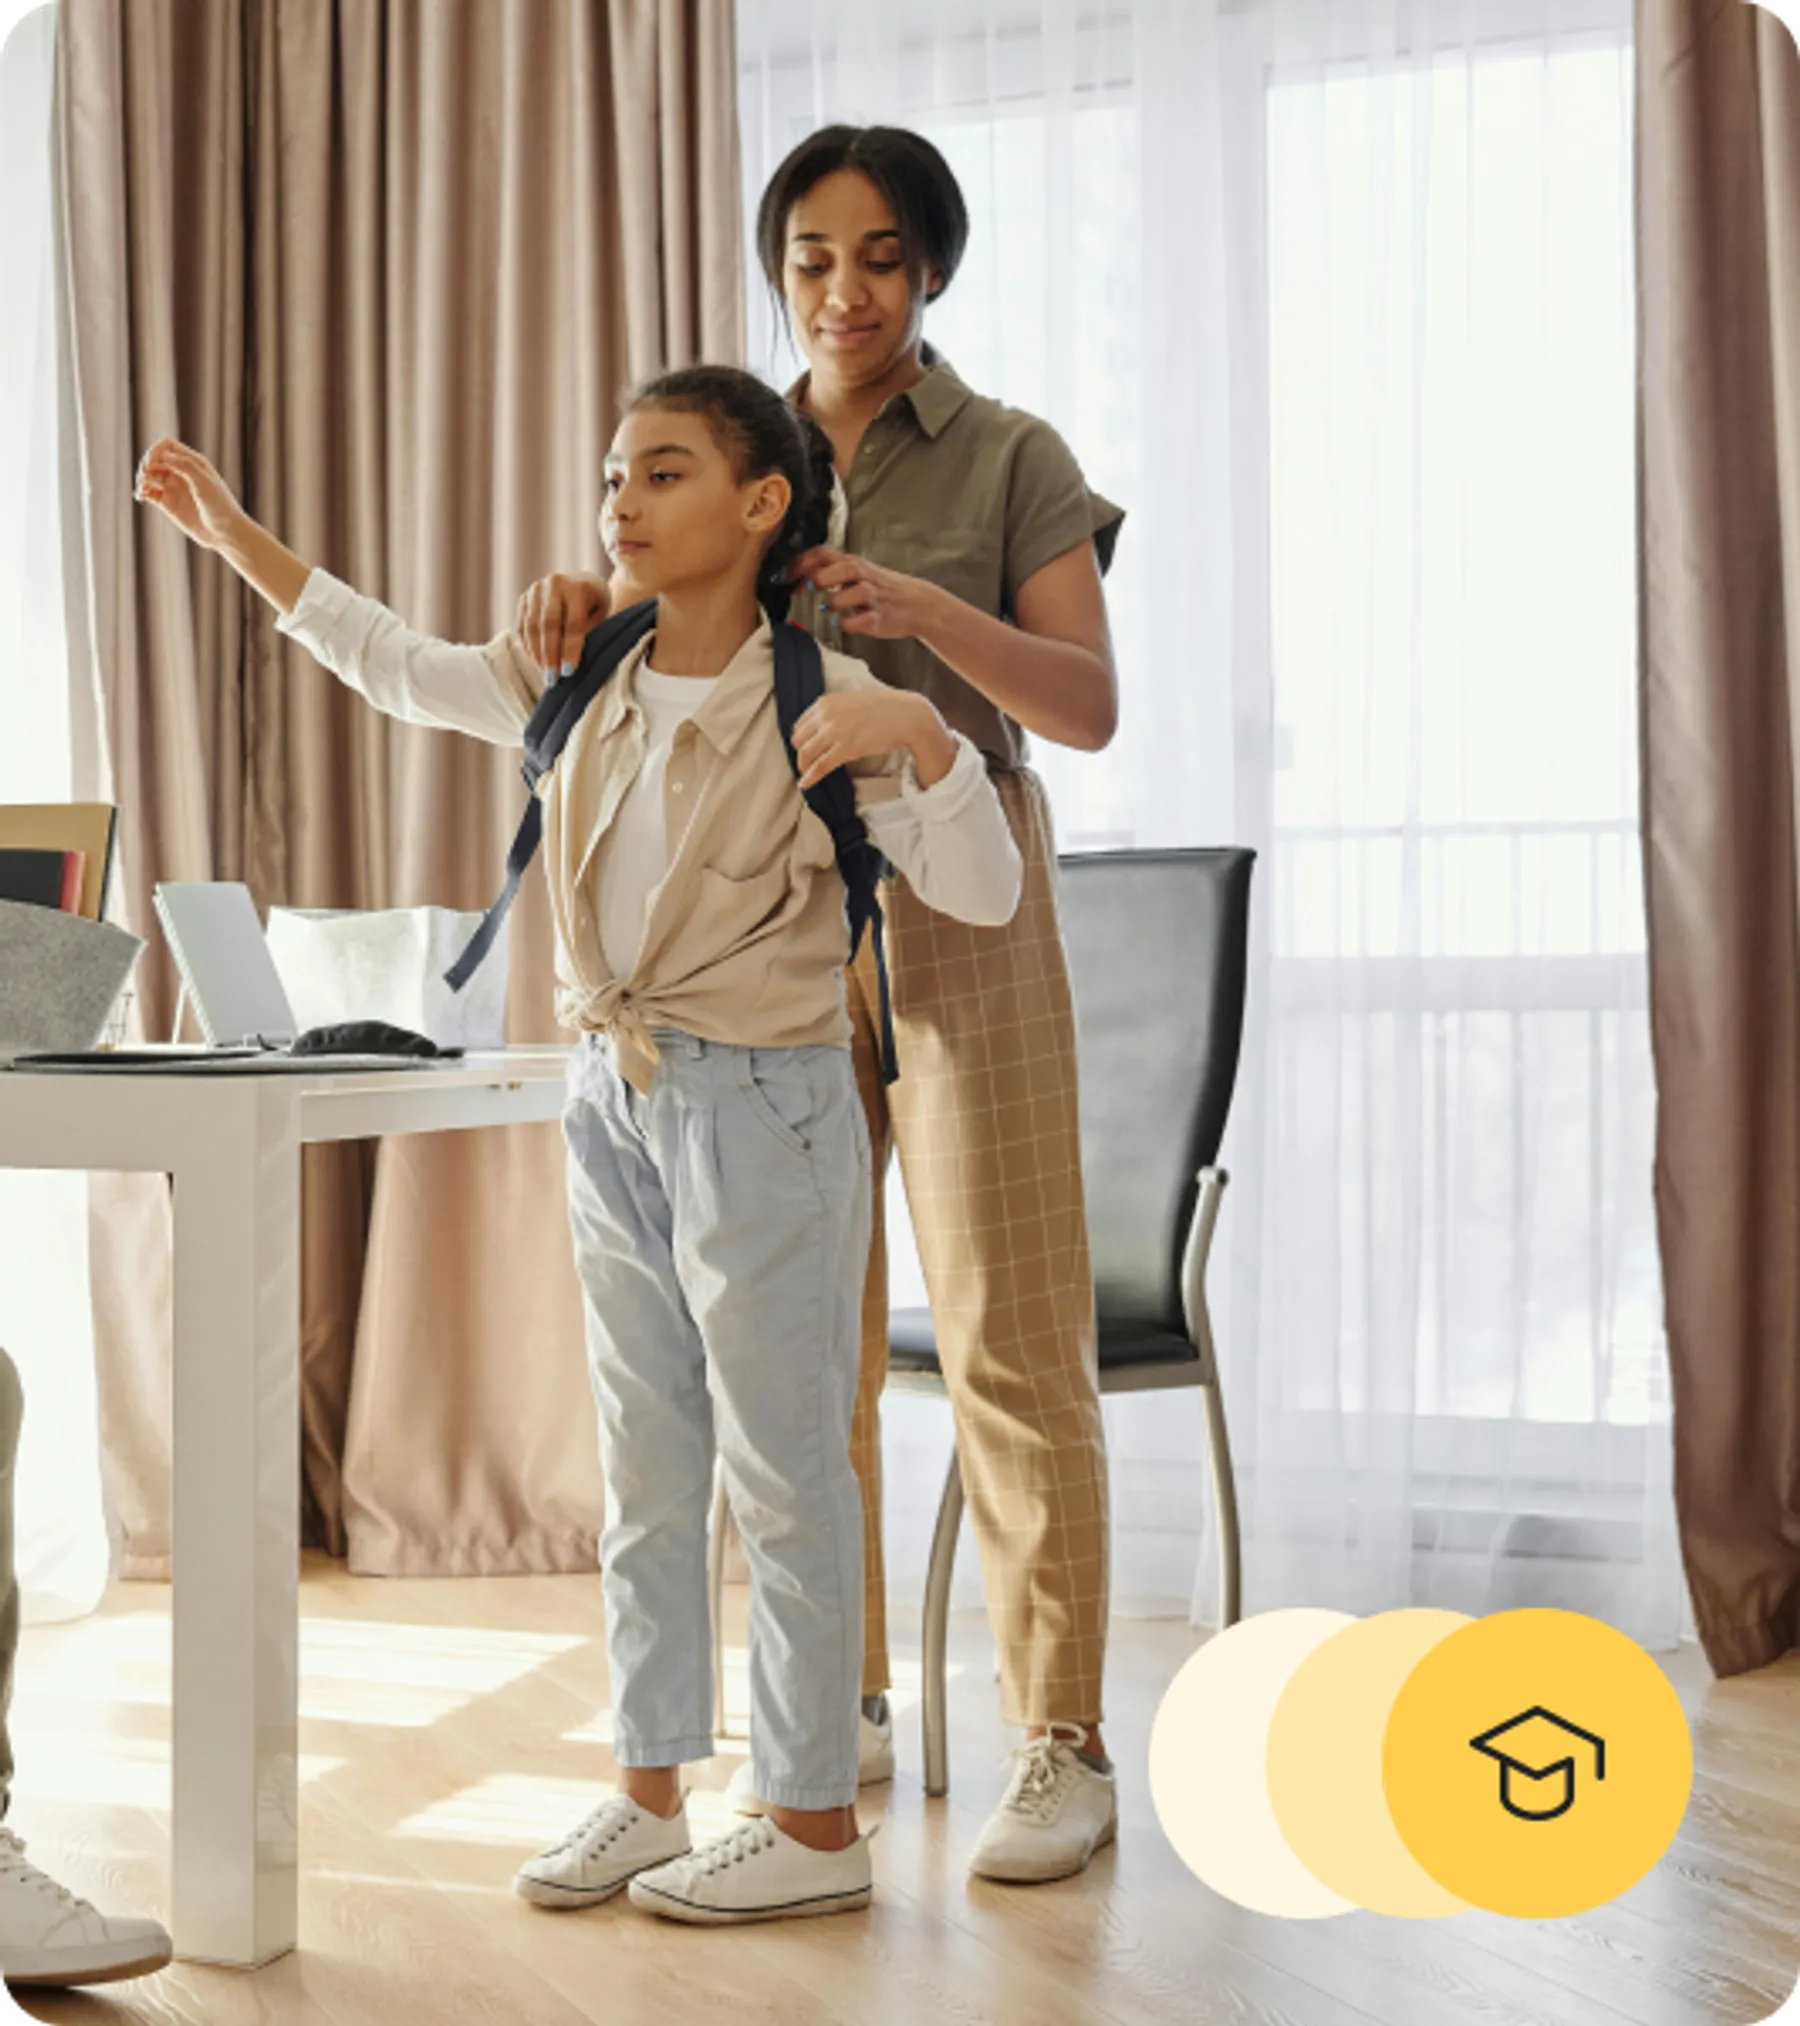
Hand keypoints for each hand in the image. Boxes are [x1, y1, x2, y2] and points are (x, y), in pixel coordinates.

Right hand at [135, 438, 245, 551]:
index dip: (156, 450)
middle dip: (146, 464)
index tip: (152, 463)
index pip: (167, 446)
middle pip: (155, 459)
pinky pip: (149, 493)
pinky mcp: (168, 504)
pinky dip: (142, 492)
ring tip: (143, 488)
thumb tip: (163, 455)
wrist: (225, 533)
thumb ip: (185, 466)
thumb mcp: (204, 482)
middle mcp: (181, 473)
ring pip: (150, 476)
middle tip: (145, 476)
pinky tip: (141, 496)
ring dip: (141, 478)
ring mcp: (174, 488)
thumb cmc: (220, 506)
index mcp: (192, 463)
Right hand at [515, 571, 610, 675]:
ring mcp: (535, 590)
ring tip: (544, 674)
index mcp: (577, 587)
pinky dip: (528, 645)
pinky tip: (536, 661)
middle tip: (552, 679)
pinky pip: (522, 625)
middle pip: (549, 624)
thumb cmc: (596, 604)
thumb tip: (569, 662)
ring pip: (532, 626)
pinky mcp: (524, 598)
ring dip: (537, 653)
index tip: (568, 672)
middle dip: (550, 655)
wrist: (583, 581)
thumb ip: (588, 633)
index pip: (573, 623)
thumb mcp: (600, 615)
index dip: (570, 649)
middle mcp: (553, 584)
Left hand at [791, 546, 935, 640]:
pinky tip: (842, 623)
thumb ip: (831, 573)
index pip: (822, 554)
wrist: (919, 604)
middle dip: (817, 579)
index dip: (800, 564)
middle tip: (802, 589)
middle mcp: (863, 576)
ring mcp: (873, 597)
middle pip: (838, 569)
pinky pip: (860, 621)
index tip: (783, 576)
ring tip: (827, 609)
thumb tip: (797, 577)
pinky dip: (848, 623)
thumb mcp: (858, 574)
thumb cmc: (882, 589)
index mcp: (853, 563)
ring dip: (834, 602)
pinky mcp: (880, 618)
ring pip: (850, 594)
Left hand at [791, 689, 954, 790]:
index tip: (806, 748)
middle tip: (807, 763)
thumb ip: (835, 712)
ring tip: (807, 775)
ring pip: (806, 754)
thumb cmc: (884, 708)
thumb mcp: (852, 702)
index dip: (801, 739)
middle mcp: (826, 715)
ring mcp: (835, 731)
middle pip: (799, 740)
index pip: (800, 724)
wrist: (907, 715)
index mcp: (826, 702)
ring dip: (804, 767)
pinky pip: (820, 765)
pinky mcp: (846, 748)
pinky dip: (810, 777)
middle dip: (801, 753)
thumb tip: (824, 727)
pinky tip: (806, 784)